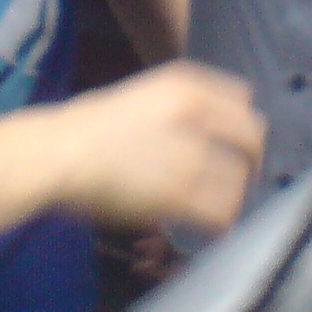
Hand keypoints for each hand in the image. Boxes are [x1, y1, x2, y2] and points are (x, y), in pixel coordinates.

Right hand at [46, 62, 264, 232]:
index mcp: (187, 84)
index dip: (243, 130)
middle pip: (253, 139)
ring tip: (217, 207)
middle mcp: (197, 113)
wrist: (58, 151)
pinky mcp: (180, 193)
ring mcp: (191, 154)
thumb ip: (182, 109)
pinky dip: (221, 222)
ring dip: (233, 196)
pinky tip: (209, 226)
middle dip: (250, 162)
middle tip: (239, 181)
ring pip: (240, 180)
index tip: (236, 147)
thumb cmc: (89, 126)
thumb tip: (209, 132)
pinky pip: (222, 212)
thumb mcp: (143, 96)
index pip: (245, 102)